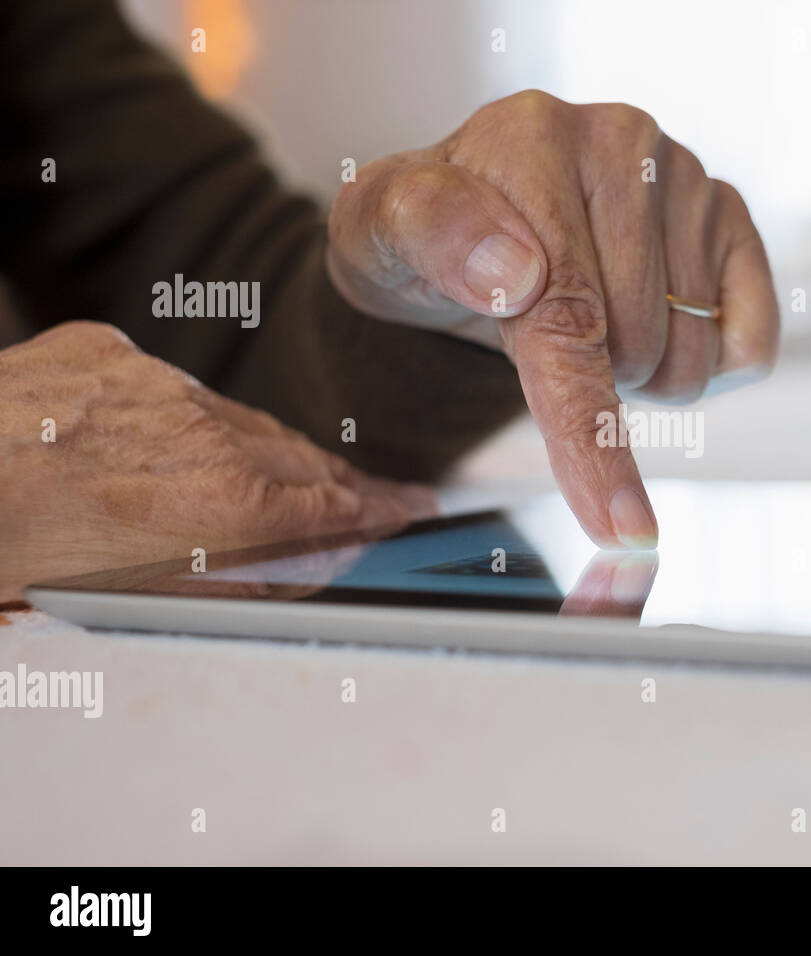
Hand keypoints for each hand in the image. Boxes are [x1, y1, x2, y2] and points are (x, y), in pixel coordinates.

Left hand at [0, 322, 436, 600]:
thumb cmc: (19, 555)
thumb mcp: (148, 599)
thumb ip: (249, 575)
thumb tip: (315, 565)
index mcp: (223, 504)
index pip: (335, 502)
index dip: (382, 508)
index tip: (414, 509)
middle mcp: (204, 433)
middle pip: (301, 456)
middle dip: (343, 481)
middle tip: (382, 496)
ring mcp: (157, 384)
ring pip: (241, 418)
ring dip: (268, 451)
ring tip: (284, 480)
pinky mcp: (110, 352)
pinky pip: (174, 386)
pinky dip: (188, 417)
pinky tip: (178, 443)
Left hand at [326, 90, 779, 548]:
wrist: (470, 224)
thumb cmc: (425, 240)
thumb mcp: (380, 232)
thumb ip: (430, 235)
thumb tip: (515, 269)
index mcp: (533, 140)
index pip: (570, 319)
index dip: (589, 434)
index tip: (618, 524)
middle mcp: (623, 144)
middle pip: (639, 351)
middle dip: (592, 376)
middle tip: (542, 330)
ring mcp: (686, 177)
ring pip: (694, 359)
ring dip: (638, 368)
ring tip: (591, 312)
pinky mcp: (731, 214)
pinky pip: (750, 338)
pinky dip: (710, 360)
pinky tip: (657, 314)